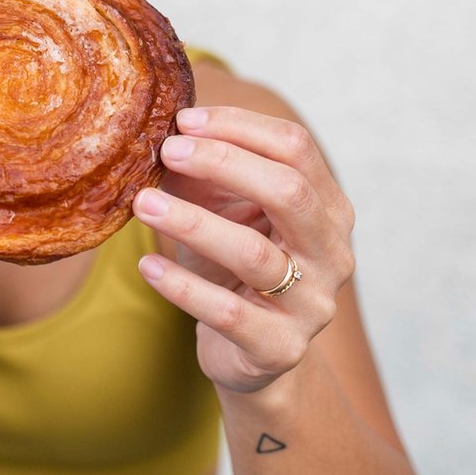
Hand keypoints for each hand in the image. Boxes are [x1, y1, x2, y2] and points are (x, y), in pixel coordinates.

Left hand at [133, 106, 355, 393]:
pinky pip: (227, 312)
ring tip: (143, 204)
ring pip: (253, 253)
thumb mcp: (222, 214)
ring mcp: (312, 304)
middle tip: (166, 151)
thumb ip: (206, 176)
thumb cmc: (233, 269)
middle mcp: (332, 252)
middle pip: (289, 192)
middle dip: (223, 163)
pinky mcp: (279, 348)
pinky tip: (147, 265)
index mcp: (328, 208)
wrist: (248, 353)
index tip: (184, 121)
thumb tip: (167, 133)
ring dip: (192, 222)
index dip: (240, 127)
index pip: (296, 148)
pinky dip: (182, 286)